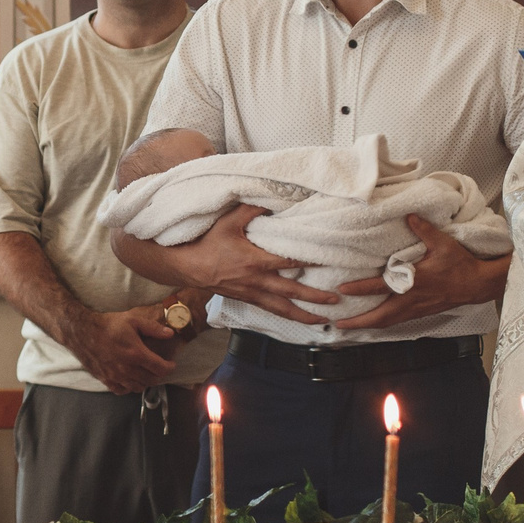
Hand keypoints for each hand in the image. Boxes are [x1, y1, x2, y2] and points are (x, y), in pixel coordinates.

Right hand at [69, 306, 179, 395]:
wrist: (82, 332)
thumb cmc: (108, 325)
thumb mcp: (133, 320)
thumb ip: (153, 328)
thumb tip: (170, 334)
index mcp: (136, 354)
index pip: (160, 369)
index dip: (169, 367)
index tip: (171, 364)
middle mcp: (127, 369)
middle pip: (151, 380)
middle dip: (159, 375)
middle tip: (159, 367)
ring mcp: (115, 376)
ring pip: (138, 388)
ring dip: (145, 382)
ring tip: (146, 373)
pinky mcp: (105, 379)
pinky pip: (122, 391)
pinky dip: (129, 387)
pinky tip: (130, 379)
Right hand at [159, 203, 341, 324]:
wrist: (188, 266)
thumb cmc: (208, 242)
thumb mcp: (229, 221)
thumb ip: (251, 210)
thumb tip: (272, 202)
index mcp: (255, 260)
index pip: (289, 261)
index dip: (310, 262)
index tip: (330, 262)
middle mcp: (256, 280)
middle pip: (291, 292)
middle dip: (314, 297)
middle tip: (335, 300)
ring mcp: (251, 293)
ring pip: (282, 308)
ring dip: (303, 315)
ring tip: (322, 320)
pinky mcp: (246, 299)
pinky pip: (270, 310)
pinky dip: (286, 316)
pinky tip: (298, 319)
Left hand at [332, 215, 508, 332]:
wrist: (478, 285)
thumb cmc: (461, 265)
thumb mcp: (443, 244)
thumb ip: (424, 230)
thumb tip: (409, 215)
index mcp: (415, 282)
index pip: (381, 286)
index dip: (361, 288)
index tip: (342, 290)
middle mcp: (412, 299)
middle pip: (380, 317)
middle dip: (359, 322)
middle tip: (338, 324)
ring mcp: (416, 309)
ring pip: (388, 322)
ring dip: (368, 325)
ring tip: (349, 326)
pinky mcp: (421, 313)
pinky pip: (397, 322)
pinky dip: (382, 323)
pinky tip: (373, 322)